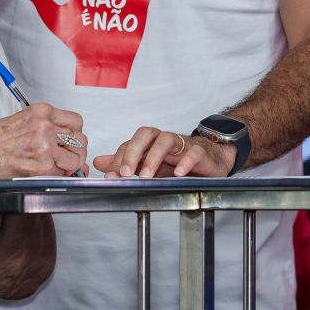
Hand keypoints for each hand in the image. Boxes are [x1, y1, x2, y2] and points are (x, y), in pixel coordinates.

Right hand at [0, 103, 88, 177]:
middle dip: (76, 152)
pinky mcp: (42, 166)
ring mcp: (45, 146)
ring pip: (75, 158)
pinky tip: (45, 173)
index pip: (76, 121)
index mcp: (42, 112)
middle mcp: (46, 127)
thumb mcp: (24, 120)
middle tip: (67, 158)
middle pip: (80, 140)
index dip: (76, 134)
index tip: (71, 141)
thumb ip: (46, 126)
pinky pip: (62, 174)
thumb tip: (65, 140)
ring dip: (68, 165)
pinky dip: (57, 176)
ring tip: (55, 167)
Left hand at [93, 127, 236, 178]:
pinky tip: (178, 173)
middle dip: (134, 152)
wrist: (211, 158)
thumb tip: (99, 162)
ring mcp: (183, 144)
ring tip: (147, 175)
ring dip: (155, 157)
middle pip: (146, 134)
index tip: (111, 175)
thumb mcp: (149, 164)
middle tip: (126, 172)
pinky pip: (194, 152)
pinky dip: (186, 162)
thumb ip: (125, 163)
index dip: (120, 158)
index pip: (131, 143)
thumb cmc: (178, 161)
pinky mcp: (201, 152)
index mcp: (150, 142)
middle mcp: (164, 140)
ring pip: (167, 140)